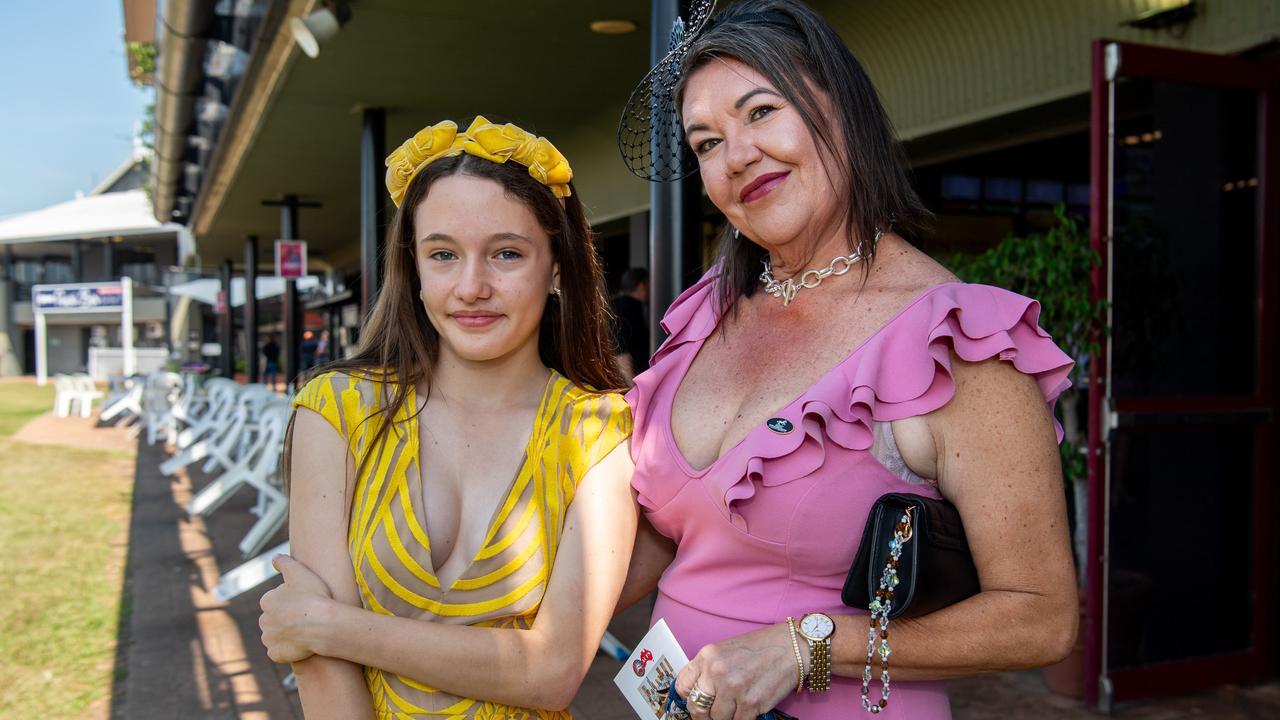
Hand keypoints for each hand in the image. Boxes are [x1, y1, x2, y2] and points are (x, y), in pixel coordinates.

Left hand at [258, 554, 335, 663]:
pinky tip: (302, 644)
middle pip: (274, 619)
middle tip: (306, 617)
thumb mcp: (299, 572)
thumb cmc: (313, 596)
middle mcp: (263, 620)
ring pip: (276, 636)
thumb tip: (274, 558)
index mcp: (267, 601)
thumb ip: (284, 562)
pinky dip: (288, 650)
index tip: (304, 602)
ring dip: (287, 634)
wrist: (323, 624)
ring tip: (306, 631)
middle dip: (286, 619)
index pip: (276, 601)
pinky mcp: (275, 654)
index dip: (292, 601)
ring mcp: (269, 639)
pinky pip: (280, 652)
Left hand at [675, 623, 798, 719]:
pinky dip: (741, 719)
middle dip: (702, 715)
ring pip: (718, 719)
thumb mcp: (726, 650)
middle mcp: (717, 672)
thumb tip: (697, 692)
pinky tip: (747, 709)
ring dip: (725, 717)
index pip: (682, 686)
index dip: (686, 698)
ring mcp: (734, 689)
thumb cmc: (760, 647)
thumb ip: (709, 669)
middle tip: (710, 715)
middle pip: (696, 707)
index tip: (693, 702)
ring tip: (735, 708)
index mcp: (708, 656)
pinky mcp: (751, 703)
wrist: (791, 647)